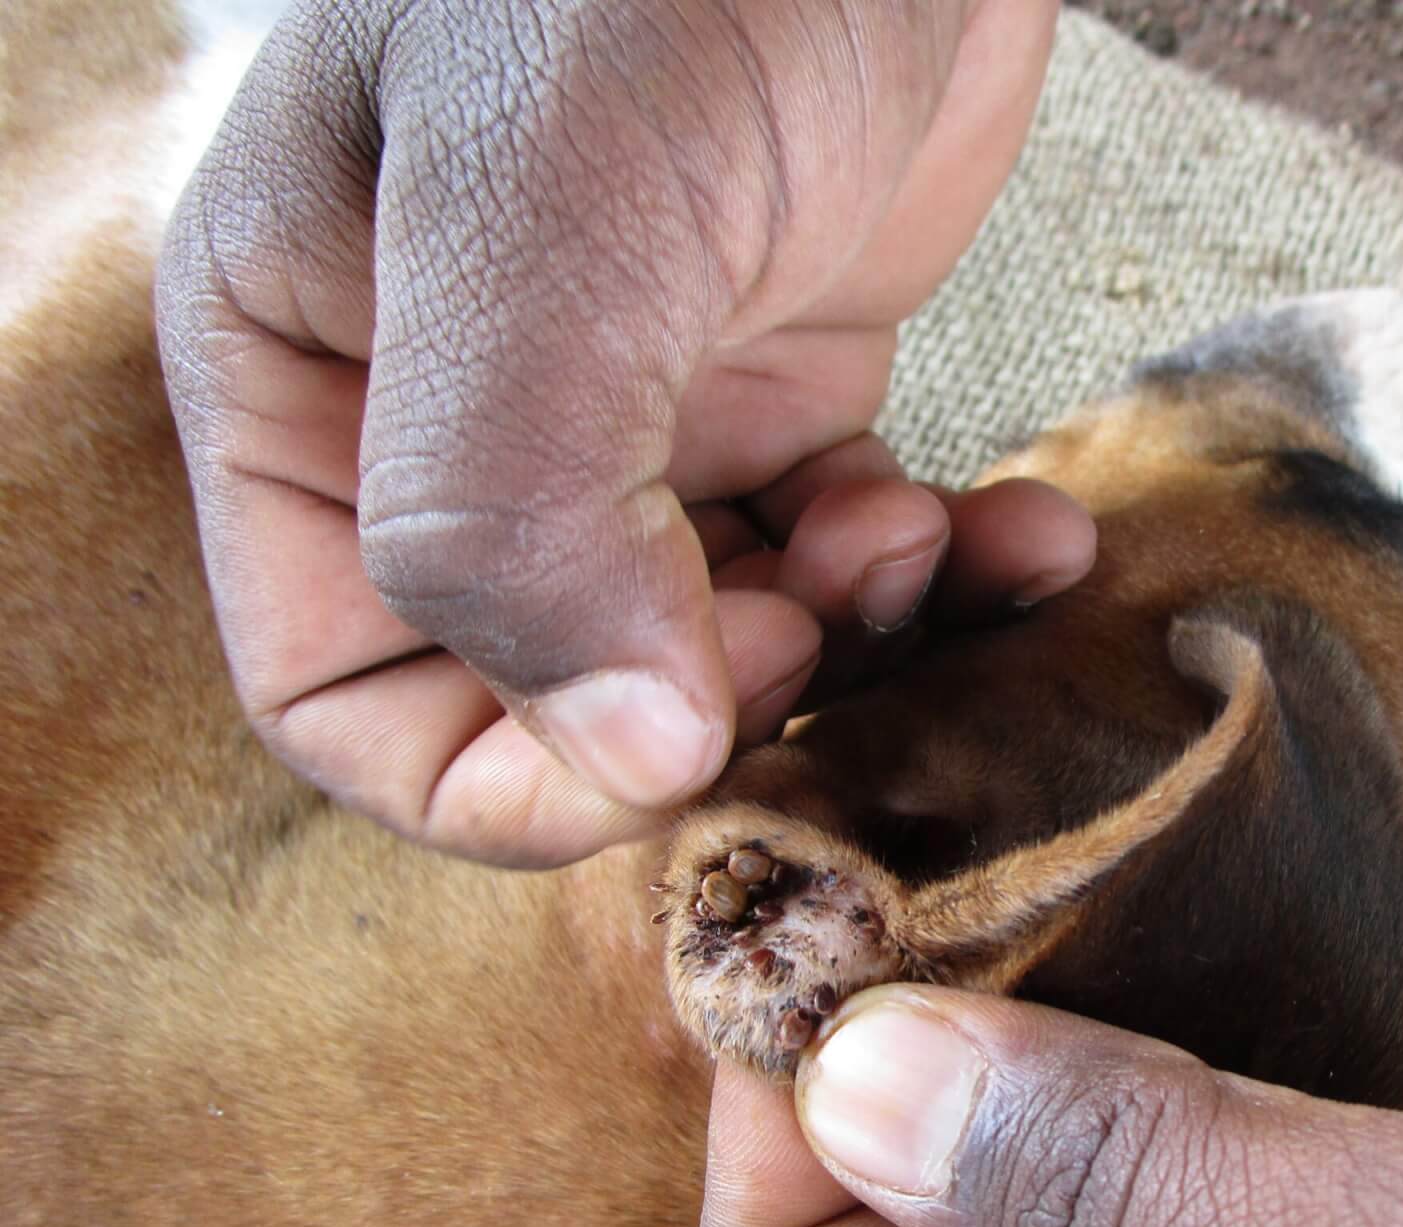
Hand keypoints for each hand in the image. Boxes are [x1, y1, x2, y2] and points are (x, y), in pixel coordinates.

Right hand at [156, 0, 1089, 866]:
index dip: (504, 779)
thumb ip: (514, 500)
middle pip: (556, 693)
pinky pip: (850, 553)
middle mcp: (459, 424)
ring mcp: (630, 413)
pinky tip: (1026, 530)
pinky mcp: (781, 381)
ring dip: (847, 635)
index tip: (678, 739)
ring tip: (916, 529)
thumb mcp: (541, 208)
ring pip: (722, 642)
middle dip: (710, 691)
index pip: (350, 702)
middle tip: (825, 601)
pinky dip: (943, 570)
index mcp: (312, 386)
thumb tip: (626, 755)